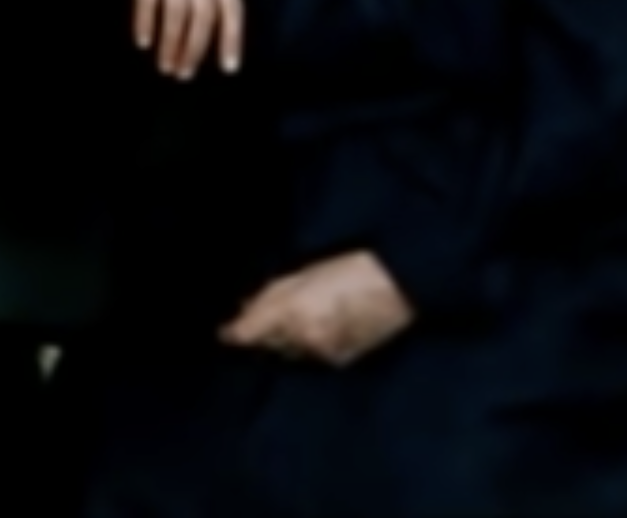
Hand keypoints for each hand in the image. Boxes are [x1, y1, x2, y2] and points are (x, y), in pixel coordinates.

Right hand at [86, 0, 244, 78]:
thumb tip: (211, 20)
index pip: (232, 4)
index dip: (232, 37)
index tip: (229, 68)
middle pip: (204, 13)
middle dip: (194, 48)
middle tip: (182, 74)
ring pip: (177, 9)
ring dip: (171, 42)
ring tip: (163, 65)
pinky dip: (146, 20)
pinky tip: (142, 40)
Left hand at [218, 250, 413, 367]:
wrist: (403, 284)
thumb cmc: (356, 266)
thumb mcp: (308, 273)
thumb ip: (274, 293)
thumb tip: (246, 309)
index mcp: (295, 311)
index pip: (252, 331)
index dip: (235, 333)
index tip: (223, 333)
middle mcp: (305, 338)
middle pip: (268, 344)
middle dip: (258, 334)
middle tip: (248, 320)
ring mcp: (324, 353)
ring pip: (288, 352)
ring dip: (280, 341)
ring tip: (281, 324)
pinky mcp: (340, 360)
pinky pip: (310, 357)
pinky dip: (303, 347)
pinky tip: (307, 332)